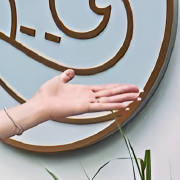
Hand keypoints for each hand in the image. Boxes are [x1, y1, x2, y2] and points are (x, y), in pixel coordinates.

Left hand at [27, 70, 141, 121]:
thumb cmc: (46, 95)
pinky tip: (124, 105)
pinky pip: (102, 106)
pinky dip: (113, 106)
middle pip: (111, 93)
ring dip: (124, 98)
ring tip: (137, 97)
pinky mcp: (84, 107)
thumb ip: (66, 76)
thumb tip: (70, 72)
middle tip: (140, 91)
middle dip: (126, 92)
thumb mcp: (58, 80)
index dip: (118, 87)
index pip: (105, 89)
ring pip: (110, 99)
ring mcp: (87, 103)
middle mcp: (88, 98)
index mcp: (84, 91)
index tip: (129, 87)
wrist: (39, 104)